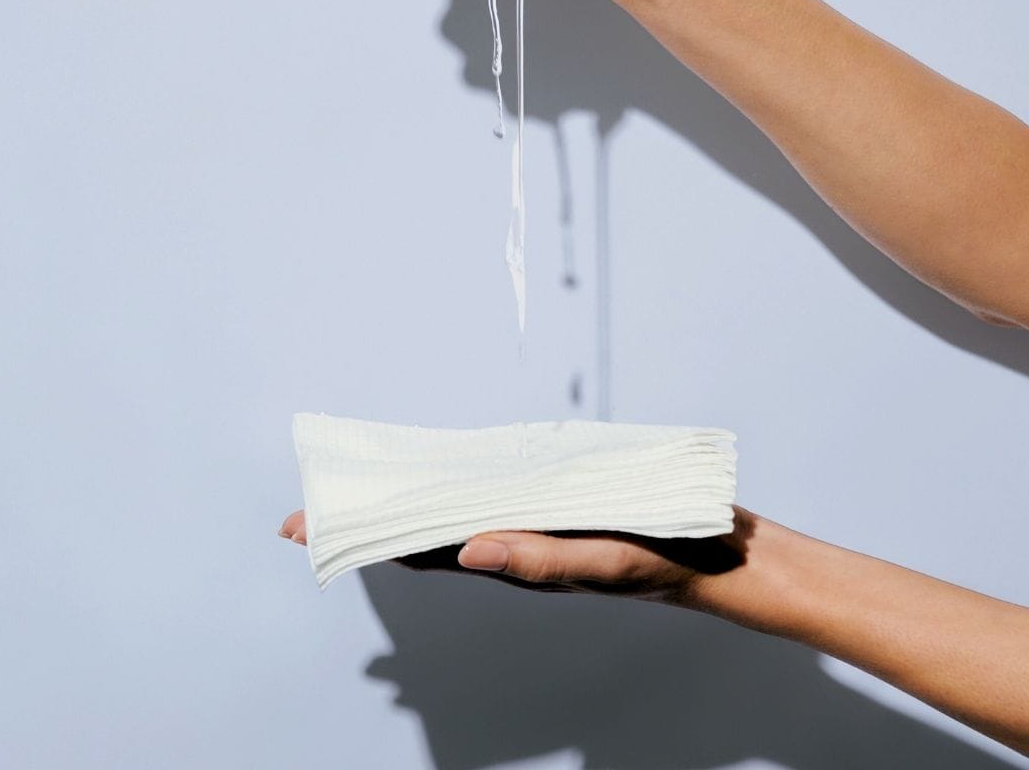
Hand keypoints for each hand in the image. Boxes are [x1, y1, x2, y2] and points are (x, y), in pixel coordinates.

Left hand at [277, 508, 752, 609]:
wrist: (722, 554)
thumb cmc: (667, 563)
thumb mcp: (605, 564)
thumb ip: (540, 561)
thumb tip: (466, 551)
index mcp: (517, 559)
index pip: (422, 550)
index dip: (365, 539)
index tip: (306, 530)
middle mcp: (517, 540)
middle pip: (429, 527)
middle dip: (372, 516)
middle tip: (315, 504)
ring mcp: (536, 520)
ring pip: (459, 506)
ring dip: (412, 495)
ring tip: (369, 481)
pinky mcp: (559, 498)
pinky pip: (498, 486)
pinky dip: (463, 476)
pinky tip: (452, 463)